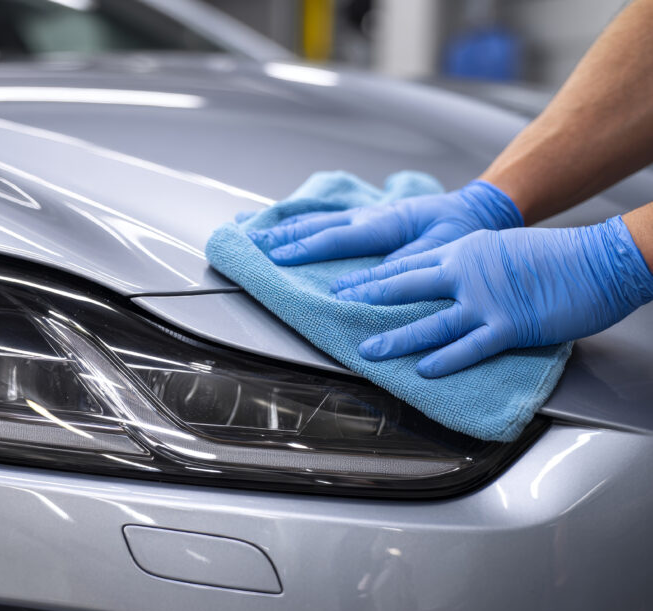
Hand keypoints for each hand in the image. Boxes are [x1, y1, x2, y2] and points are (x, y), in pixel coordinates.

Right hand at [247, 180, 521, 264]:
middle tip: (253, 241)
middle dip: (285, 234)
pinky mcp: (370, 218)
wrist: (480, 208)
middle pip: (319, 225)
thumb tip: (371, 280)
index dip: (306, 249)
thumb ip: (406, 264)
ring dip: (290, 227)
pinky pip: (332, 219)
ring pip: (321, 219)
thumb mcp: (443, 250)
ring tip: (260, 231)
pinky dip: (307, 221)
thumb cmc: (464, 230)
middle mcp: (372, 215)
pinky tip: (291, 225)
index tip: (277, 257)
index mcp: (386, 223)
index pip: (337, 237)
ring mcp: (369, 214)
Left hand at [332, 217, 652, 376]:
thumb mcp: (498, 247)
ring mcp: (485, 301)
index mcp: (463, 250)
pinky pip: (469, 346)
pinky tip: (423, 371)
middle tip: (336, 307)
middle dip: (366, 298)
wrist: (598, 258)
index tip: (343, 283)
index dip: (371, 275)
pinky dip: (445, 360)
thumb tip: (445, 280)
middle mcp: (466, 272)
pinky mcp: (508, 326)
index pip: (406, 263)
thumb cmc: (553, 254)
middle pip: (405, 286)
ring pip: (429, 322)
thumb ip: (467, 264)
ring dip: (396, 339)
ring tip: (367, 351)